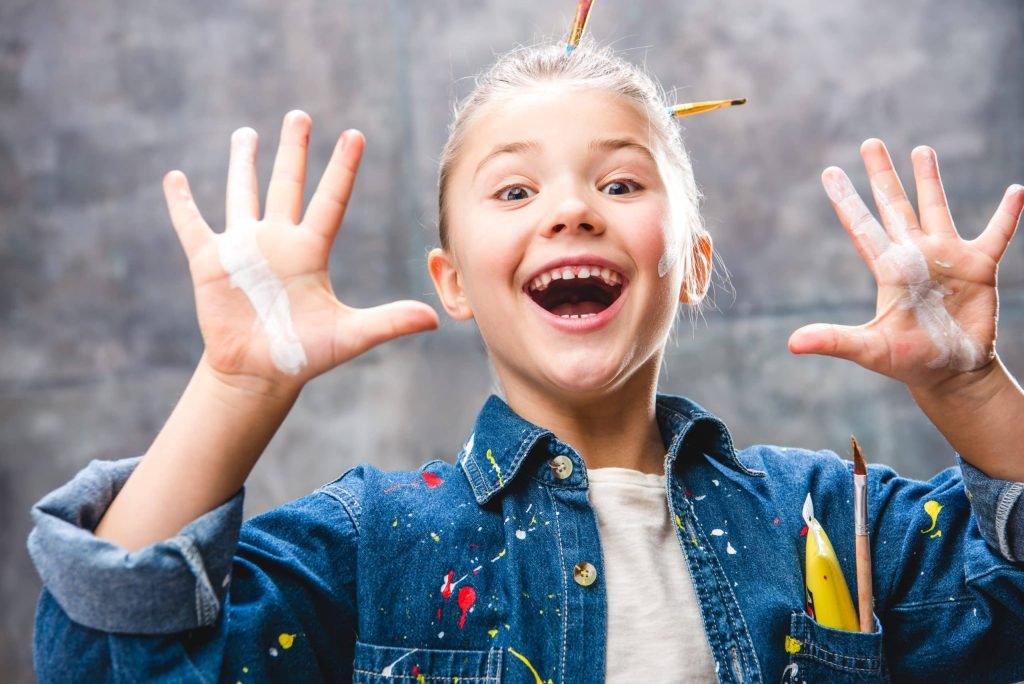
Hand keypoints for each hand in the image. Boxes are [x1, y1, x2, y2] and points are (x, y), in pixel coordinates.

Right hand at [163, 111, 438, 395]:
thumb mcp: (349, 336)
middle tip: (300, 115)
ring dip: (242, 163)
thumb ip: (389, 322)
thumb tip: (435, 319)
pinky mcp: (209, 263)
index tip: (355, 134)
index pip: (331, 200)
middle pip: (287, 184)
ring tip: (246, 133)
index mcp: (310, 251)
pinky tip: (174, 178)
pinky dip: (181, 203)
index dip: (343, 168)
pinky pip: (191, 225)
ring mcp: (243, 249)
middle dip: (293, 150)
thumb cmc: (305, 355)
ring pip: (243, 194)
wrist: (260, 374)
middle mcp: (278, 241)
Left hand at [789, 138, 1023, 390]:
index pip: (861, 227)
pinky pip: (996, 234)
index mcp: (888, 269)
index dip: (846, 200)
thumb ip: (834, 340)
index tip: (829, 171)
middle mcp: (915, 255)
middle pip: (895, 206)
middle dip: (882, 175)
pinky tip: (1016, 191)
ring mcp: (948, 257)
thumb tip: (791, 344)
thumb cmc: (908, 360)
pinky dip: (1007, 214)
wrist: (950, 373)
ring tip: (922, 149)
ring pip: (936, 208)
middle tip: (870, 142)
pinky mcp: (980, 267)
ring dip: (930, 180)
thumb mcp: (869, 349)